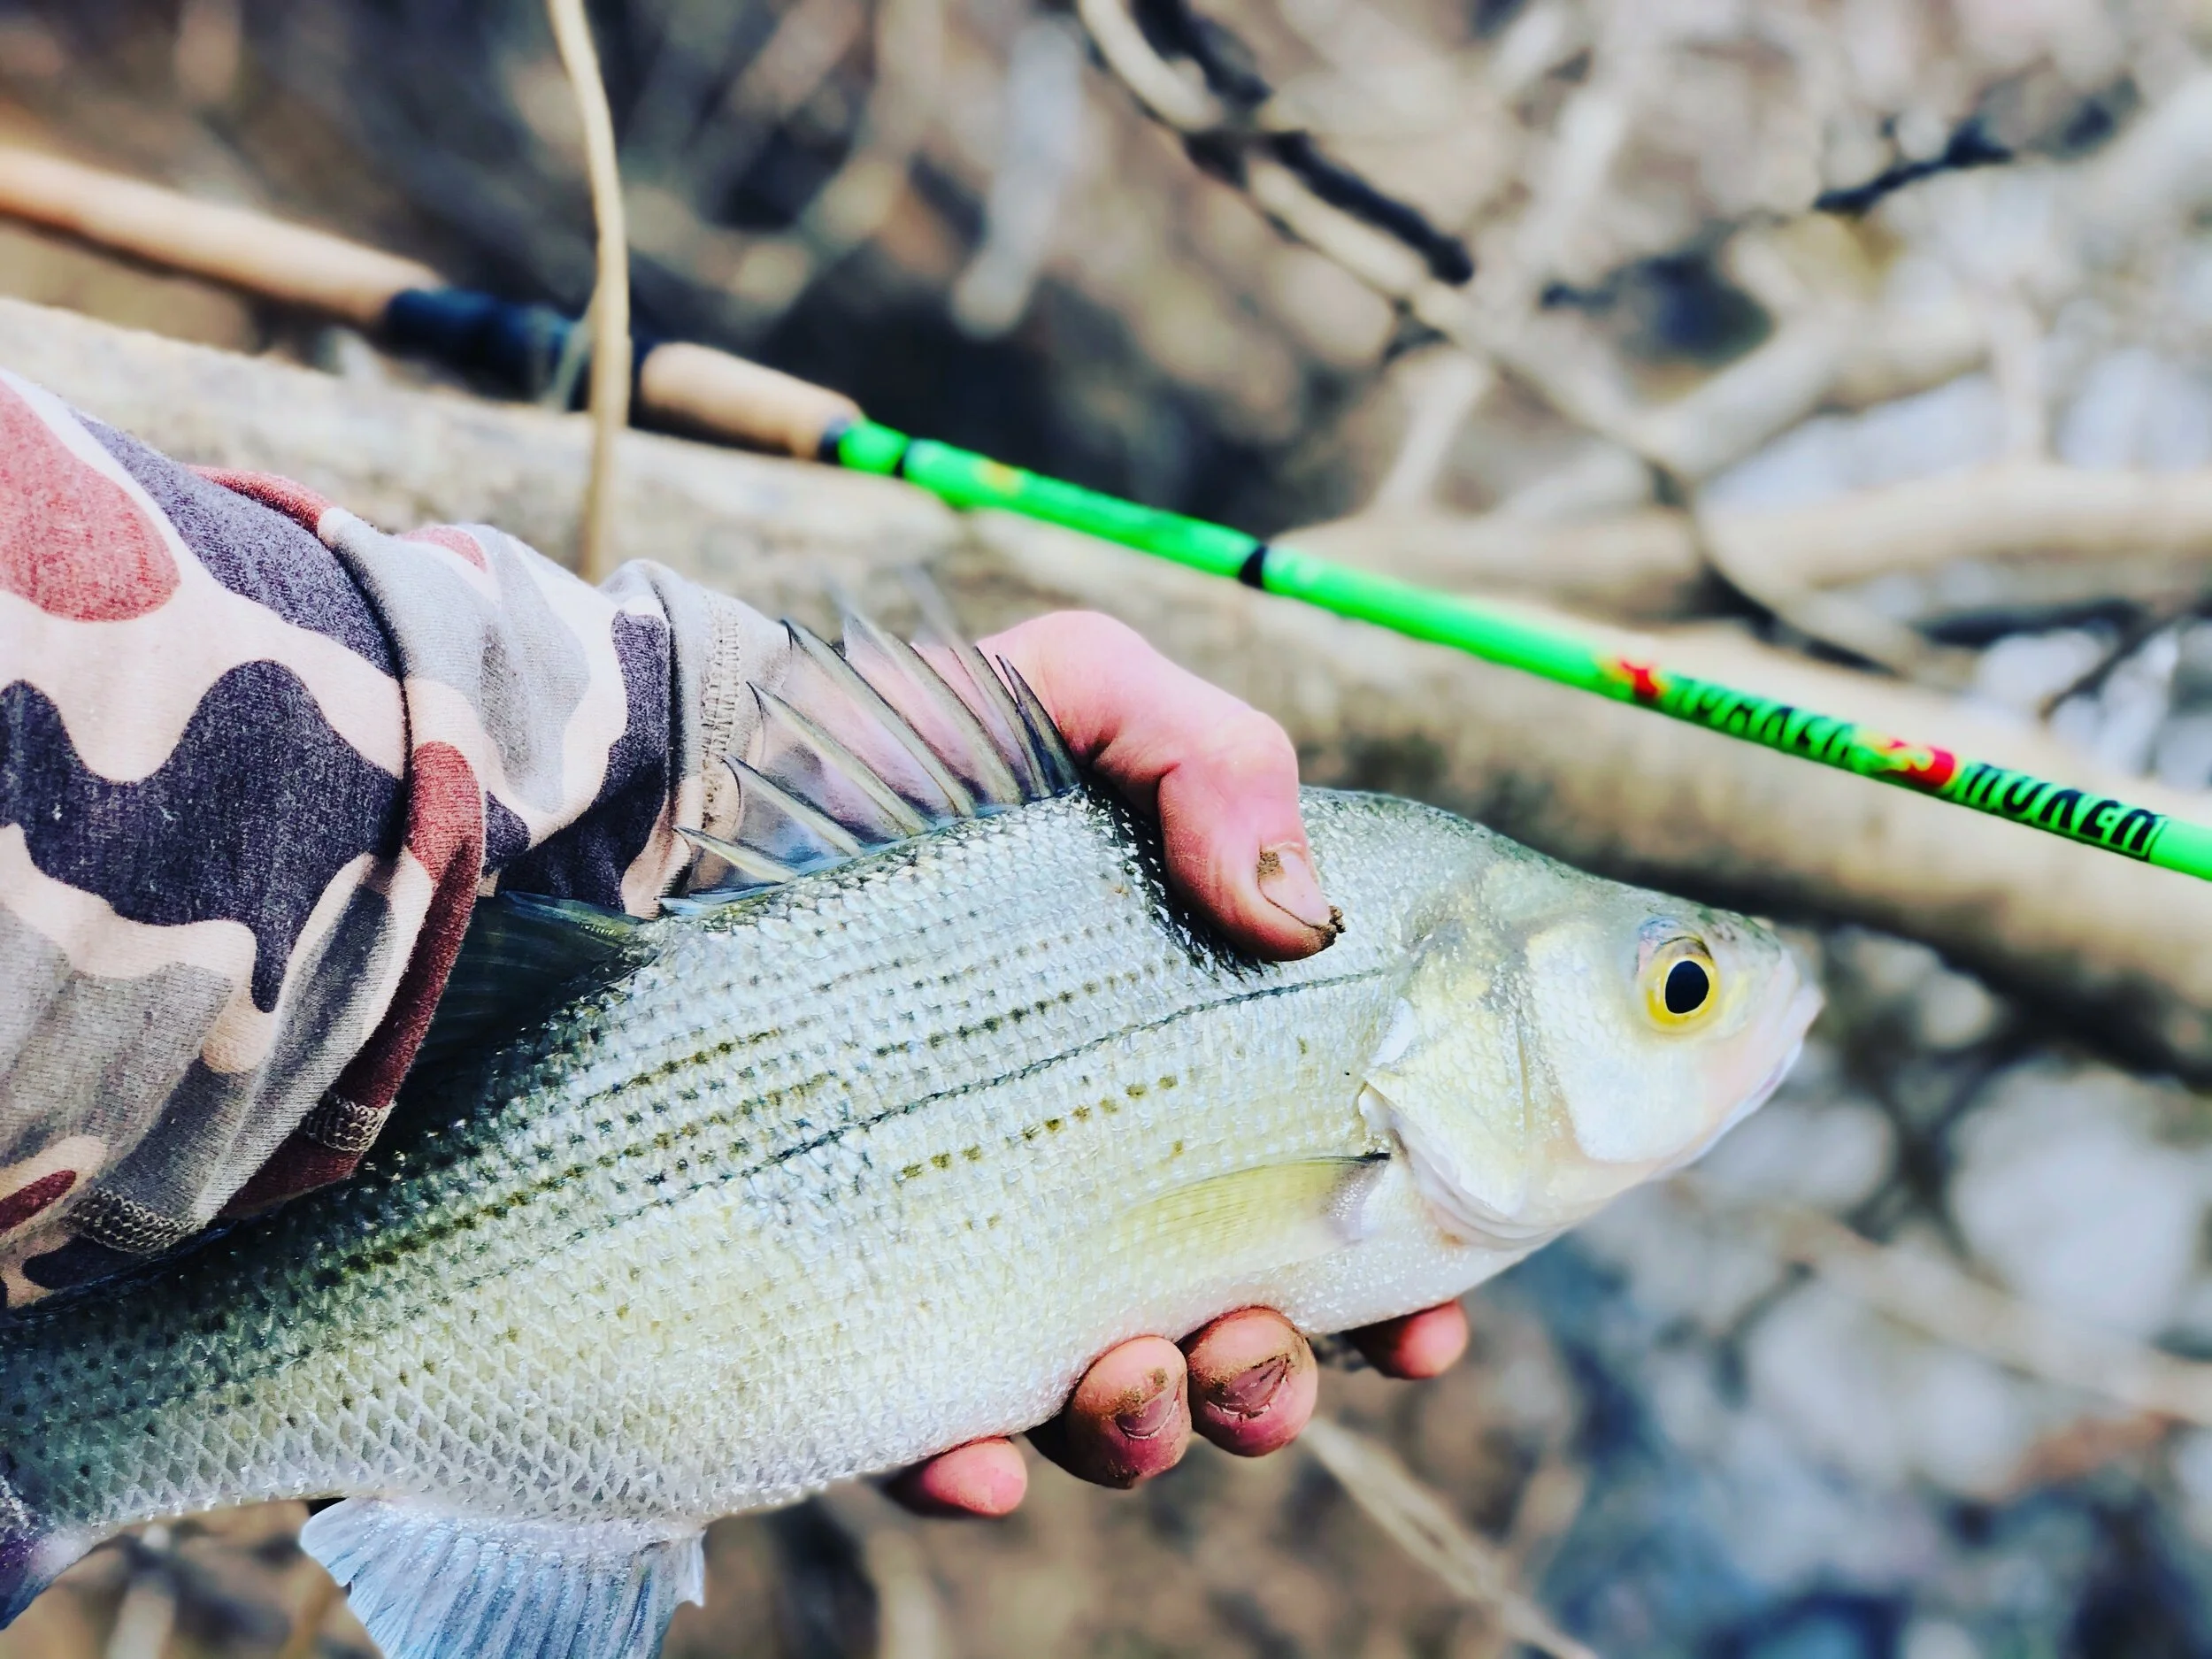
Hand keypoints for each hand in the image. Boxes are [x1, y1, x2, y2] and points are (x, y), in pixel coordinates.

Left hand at [884, 613, 1468, 1517]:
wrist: (706, 784)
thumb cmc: (915, 744)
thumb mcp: (1087, 694)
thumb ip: (1217, 761)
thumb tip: (1301, 916)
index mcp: (1186, 1064)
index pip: (1328, 1205)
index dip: (1402, 1289)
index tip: (1430, 1315)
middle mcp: (1096, 1168)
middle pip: (1226, 1335)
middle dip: (1267, 1383)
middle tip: (1250, 1346)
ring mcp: (975, 1237)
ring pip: (1100, 1403)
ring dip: (1150, 1428)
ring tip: (1138, 1379)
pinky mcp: (847, 1284)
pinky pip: (913, 1423)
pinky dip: (963, 1464)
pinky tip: (975, 1454)